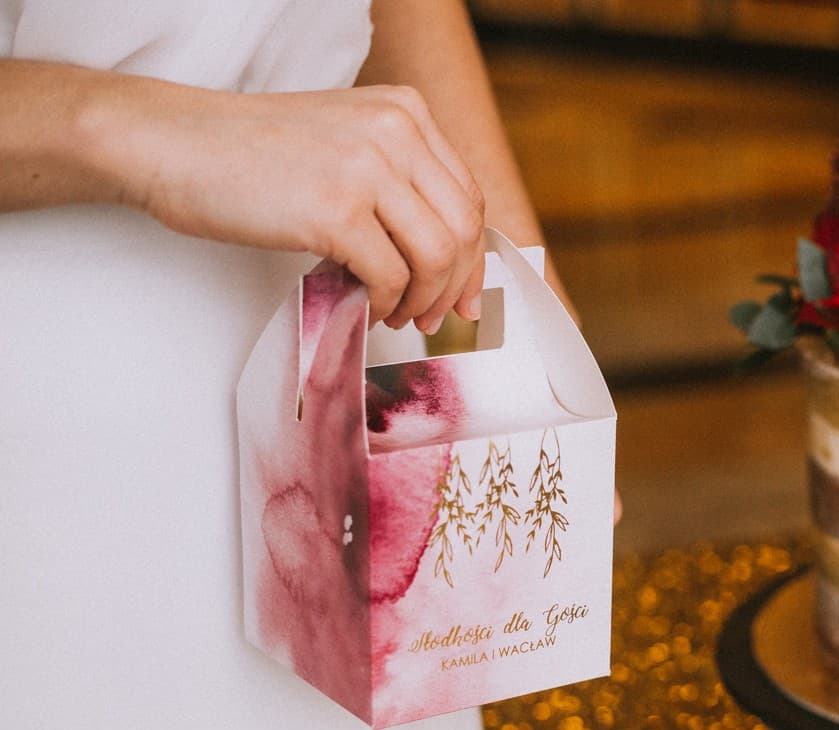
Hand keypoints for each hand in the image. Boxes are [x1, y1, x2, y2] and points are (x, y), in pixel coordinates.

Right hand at [115, 85, 484, 330]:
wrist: (173, 142)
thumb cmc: (249, 152)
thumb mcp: (344, 140)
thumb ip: (397, 179)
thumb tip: (444, 254)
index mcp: (405, 112)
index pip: (468, 196)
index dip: (473, 256)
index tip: (463, 294)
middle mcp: (395, 132)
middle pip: (462, 229)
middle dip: (455, 286)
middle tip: (432, 317)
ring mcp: (367, 169)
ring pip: (436, 257)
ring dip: (421, 300)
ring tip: (396, 315)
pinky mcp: (336, 211)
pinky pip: (389, 276)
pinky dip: (383, 304)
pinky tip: (364, 309)